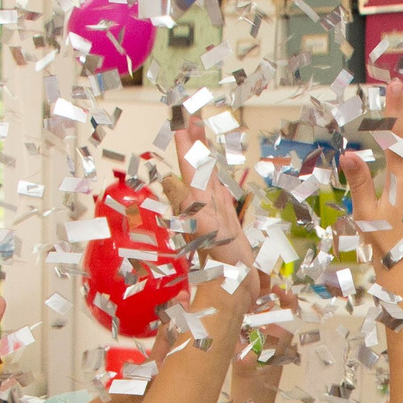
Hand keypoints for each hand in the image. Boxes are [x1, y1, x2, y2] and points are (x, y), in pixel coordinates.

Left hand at [163, 122, 253, 267]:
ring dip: (203, 151)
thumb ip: (188, 205)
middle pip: (195, 163)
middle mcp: (201, 202)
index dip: (185, 143)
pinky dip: (216, 173)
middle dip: (193, 140)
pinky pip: (219, 189)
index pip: (188, 165)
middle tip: (191, 115)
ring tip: (200, 129)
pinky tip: (214, 166)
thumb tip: (169, 179)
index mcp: (195, 201)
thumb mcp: (202, 230)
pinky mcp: (224, 218)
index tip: (181, 120)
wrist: (233, 287)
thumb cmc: (221, 263)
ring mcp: (213, 209)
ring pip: (207, 173)